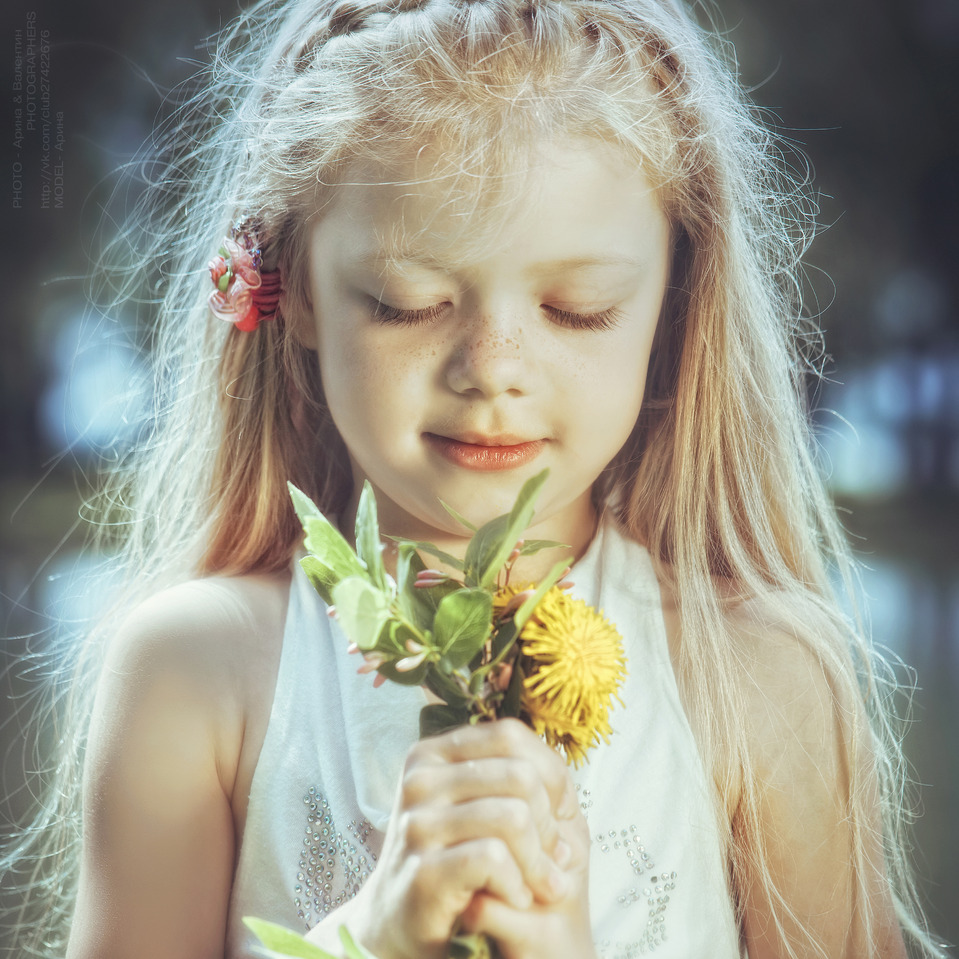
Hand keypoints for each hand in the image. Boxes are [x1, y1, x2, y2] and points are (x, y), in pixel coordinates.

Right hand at [344, 718, 582, 958]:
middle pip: (519, 775)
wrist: (404, 925)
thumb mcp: (488, 808)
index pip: (509, 734)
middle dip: (549, 823)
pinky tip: (516, 898)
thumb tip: (562, 786)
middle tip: (553, 858)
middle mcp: (420, 778)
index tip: (557, 815)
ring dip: (539, 861)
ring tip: (538, 884)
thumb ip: (521, 778)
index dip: (548, 774)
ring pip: (513, 816)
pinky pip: (493, 857)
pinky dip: (518, 883)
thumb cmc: (461, 861)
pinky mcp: (423, 870)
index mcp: (435, 752)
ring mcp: (418, 823)